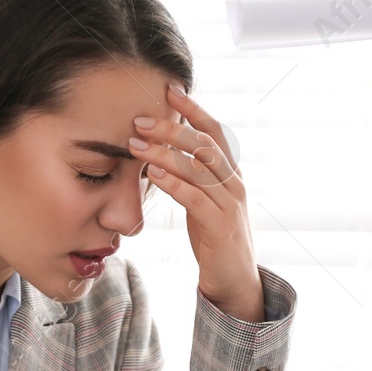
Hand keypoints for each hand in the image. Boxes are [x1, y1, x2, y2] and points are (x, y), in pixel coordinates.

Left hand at [127, 85, 262, 322]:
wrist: (235, 280)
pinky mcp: (221, 227)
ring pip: (198, 169)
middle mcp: (234, 183)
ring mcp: (230, 205)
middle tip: (139, 120)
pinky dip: (174, 185)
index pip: (214, 132)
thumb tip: (163, 153)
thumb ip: (191, 176)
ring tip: (136, 145)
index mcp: (230, 173)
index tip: (170, 90)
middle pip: (204, 145)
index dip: (193, 109)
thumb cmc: (214, 238)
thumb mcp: (204, 200)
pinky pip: (196, 200)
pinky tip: (153, 176)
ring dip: (164, 154)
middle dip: (171, 129)